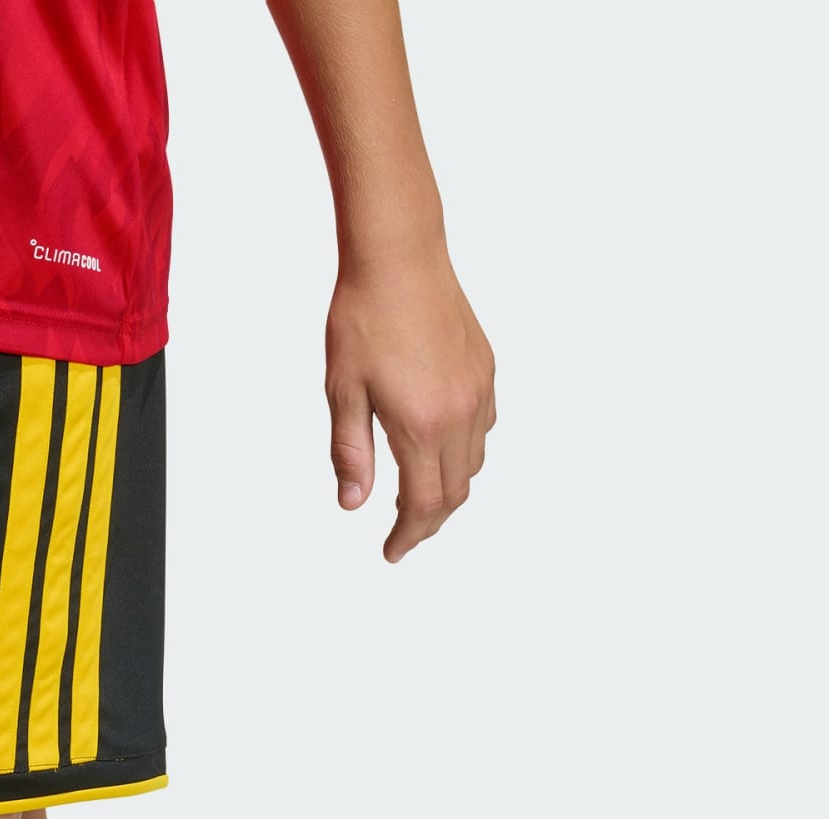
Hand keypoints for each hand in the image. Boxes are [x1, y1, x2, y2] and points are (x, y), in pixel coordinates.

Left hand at [326, 248, 495, 561]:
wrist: (399, 257)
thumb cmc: (363, 319)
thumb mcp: (343, 393)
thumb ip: (351, 453)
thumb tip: (352, 504)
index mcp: (420, 425)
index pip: (423, 505)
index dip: (408, 536)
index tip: (391, 552)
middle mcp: (458, 412)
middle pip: (454, 493)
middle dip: (428, 521)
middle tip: (402, 534)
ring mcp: (477, 390)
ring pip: (474, 463)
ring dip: (449, 489)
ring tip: (418, 497)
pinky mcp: (485, 368)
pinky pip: (485, 427)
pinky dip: (465, 452)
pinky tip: (439, 448)